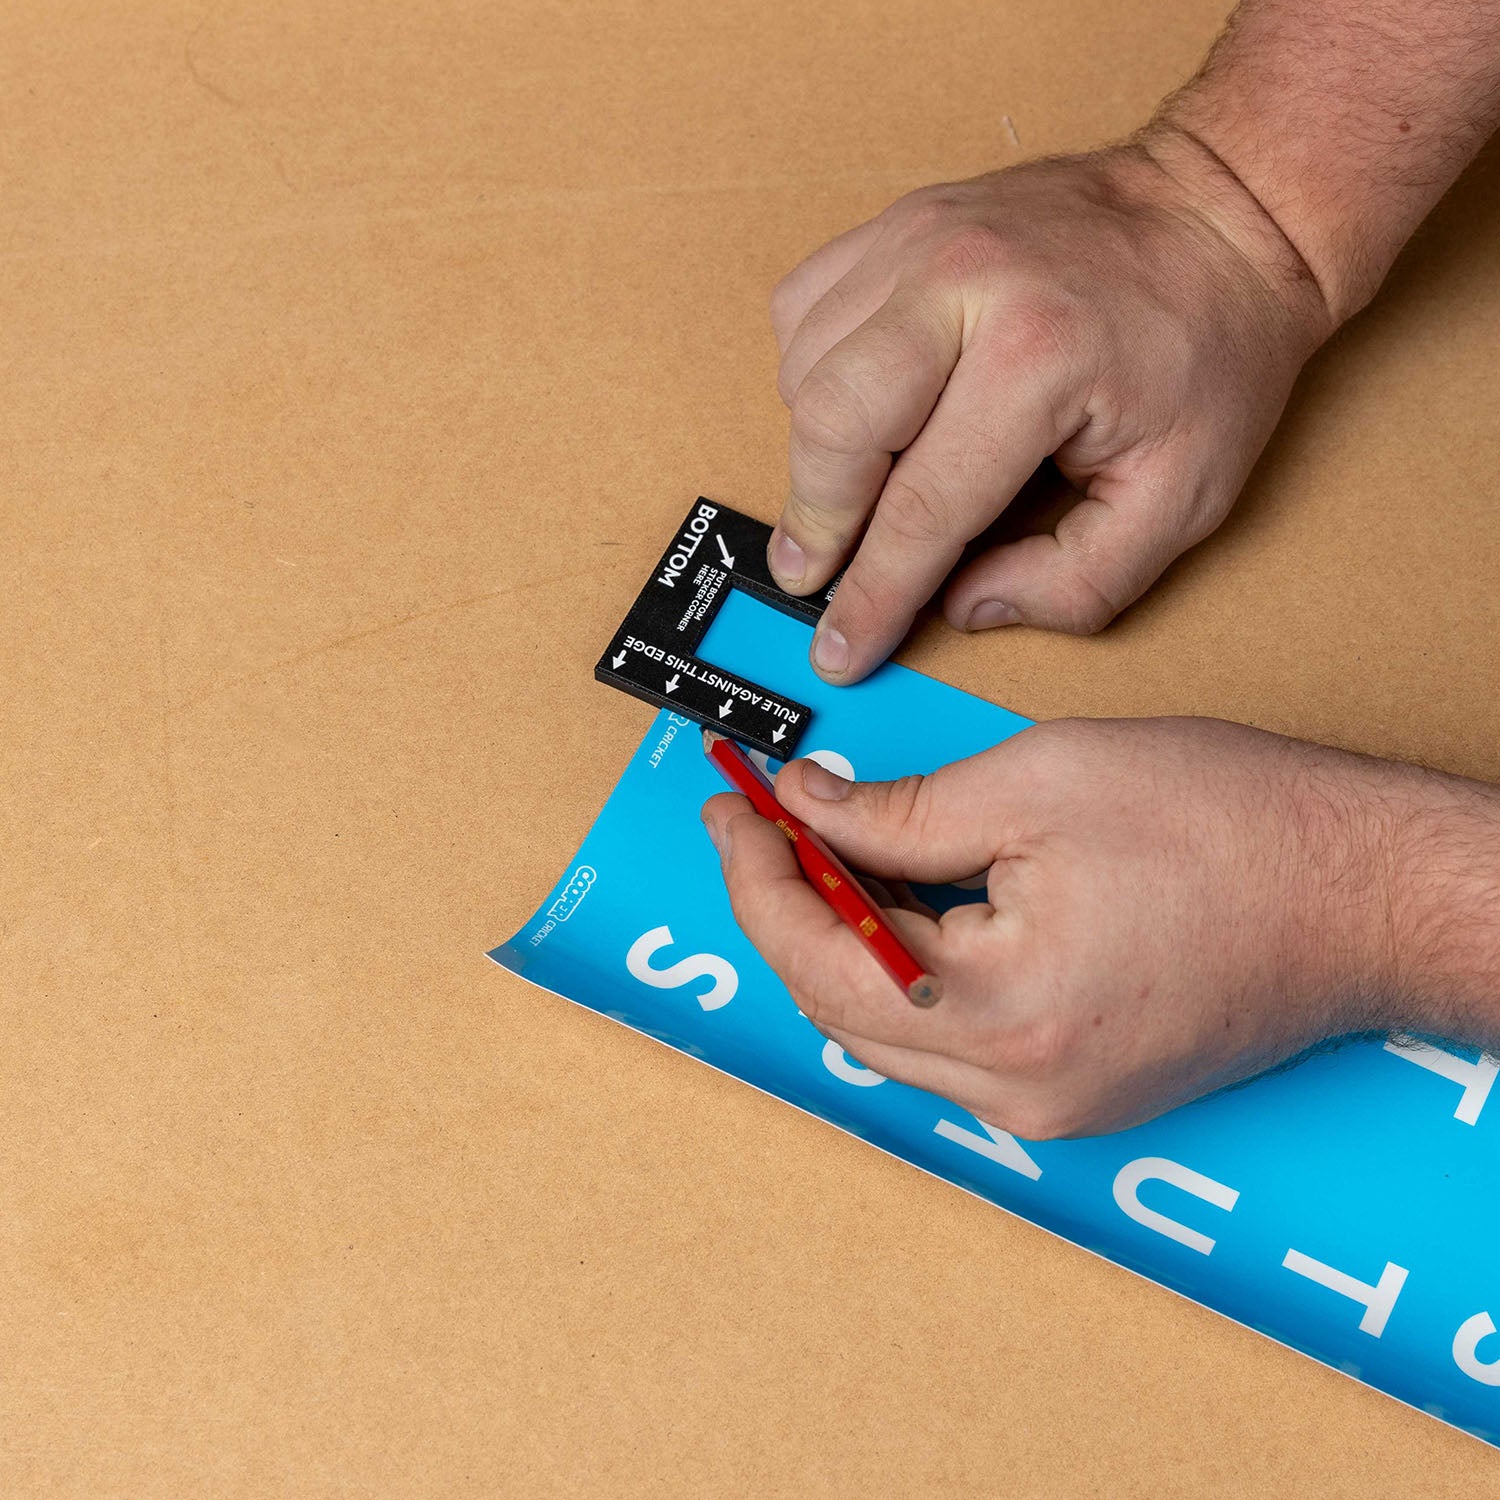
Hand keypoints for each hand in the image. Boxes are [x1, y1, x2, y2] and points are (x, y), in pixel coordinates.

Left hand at [701, 718, 1499, 1137]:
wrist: (1370, 895)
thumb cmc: (1240, 830)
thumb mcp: (1040, 782)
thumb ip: (898, 810)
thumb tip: (807, 807)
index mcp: (1003, 1017)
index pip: (818, 957)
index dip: (757, 878)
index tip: (731, 811)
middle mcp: (1019, 1090)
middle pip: (840, 1003)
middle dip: (787, 906)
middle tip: (759, 822)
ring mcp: (1049, 1104)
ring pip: (889, 1026)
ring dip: (843, 935)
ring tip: (822, 845)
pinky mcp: (1075, 1090)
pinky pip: (948, 1036)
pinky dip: (904, 964)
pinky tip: (897, 895)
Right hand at [767, 130, 1332, 681]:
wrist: (1227, 209)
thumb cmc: (1210, 352)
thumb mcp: (1184, 498)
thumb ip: (1077, 583)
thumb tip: (964, 605)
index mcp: (1040, 356)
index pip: (921, 508)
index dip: (873, 595)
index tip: (841, 649)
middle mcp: (962, 282)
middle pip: (832, 427)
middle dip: (817, 522)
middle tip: (817, 573)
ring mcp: (920, 237)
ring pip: (803, 371)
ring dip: (817, 452)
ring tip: (855, 492)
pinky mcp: (899, 219)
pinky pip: (803, 310)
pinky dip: (810, 375)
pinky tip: (861, 408)